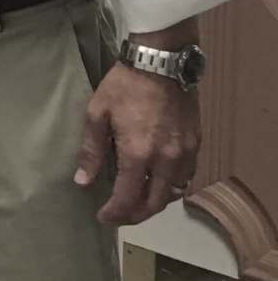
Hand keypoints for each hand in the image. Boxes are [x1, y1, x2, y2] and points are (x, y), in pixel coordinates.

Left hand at [73, 61, 199, 224]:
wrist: (161, 62)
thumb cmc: (124, 85)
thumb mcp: (97, 113)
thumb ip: (91, 151)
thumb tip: (83, 181)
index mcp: (138, 153)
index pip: (128, 198)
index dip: (115, 213)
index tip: (103, 218)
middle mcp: (166, 160)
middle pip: (155, 203)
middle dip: (135, 215)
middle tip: (119, 216)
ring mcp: (186, 153)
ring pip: (174, 193)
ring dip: (155, 203)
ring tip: (137, 202)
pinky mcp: (196, 144)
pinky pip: (187, 176)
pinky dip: (172, 187)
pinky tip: (159, 183)